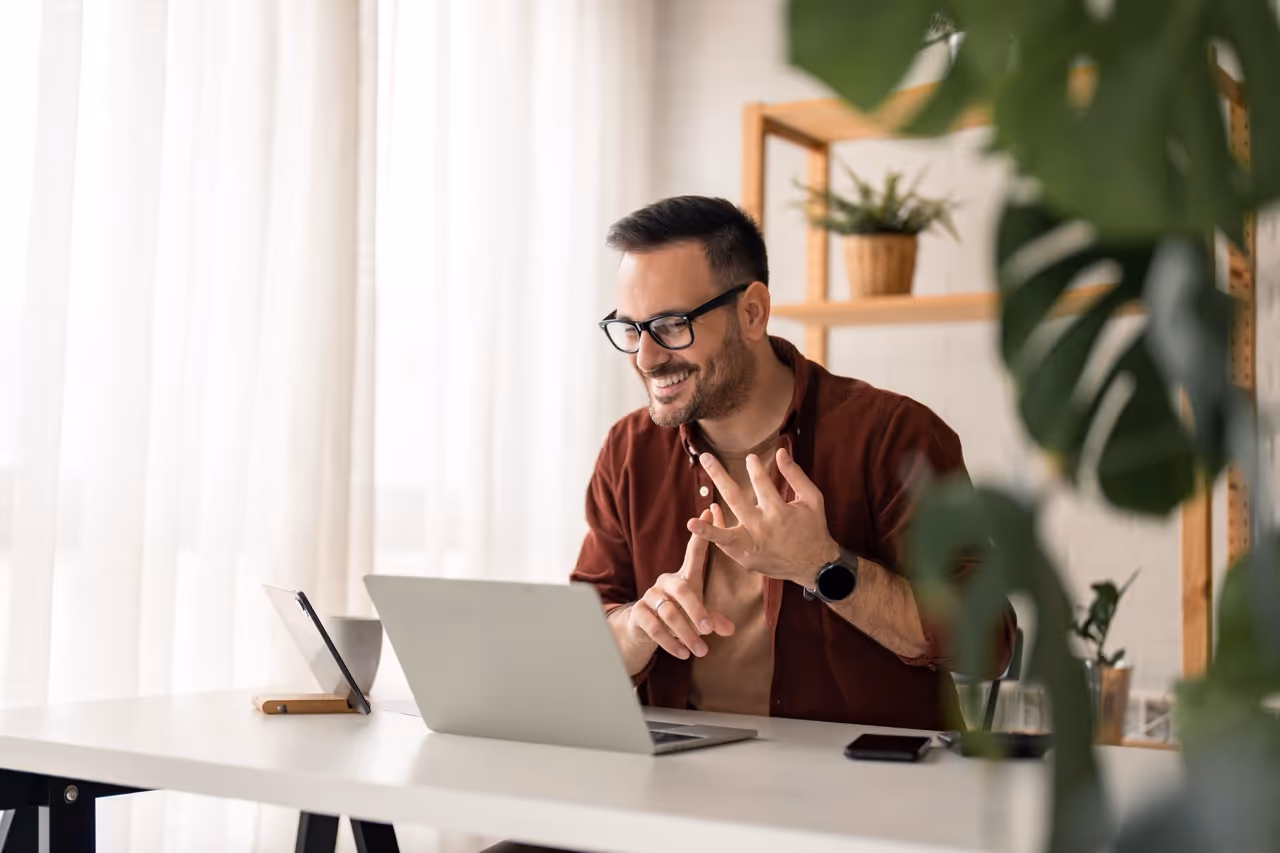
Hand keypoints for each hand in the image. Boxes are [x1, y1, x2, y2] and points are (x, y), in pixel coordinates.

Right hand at [625, 509, 735, 660]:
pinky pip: (653, 627)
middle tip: (709, 629)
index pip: (693, 552)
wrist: (641, 629)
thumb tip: (730, 629)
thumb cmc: (676, 614)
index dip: (701, 535)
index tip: (709, 512)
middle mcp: (665, 582)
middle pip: (682, 589)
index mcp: (683, 577)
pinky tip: (682, 654)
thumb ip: (712, 619)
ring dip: (686, 633)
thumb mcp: (697, 615)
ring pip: (668, 612)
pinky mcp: (638, 613)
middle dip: (697, 610)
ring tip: (701, 650)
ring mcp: (650, 596)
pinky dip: (670, 642)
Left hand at [688, 447, 838, 586]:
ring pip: (725, 536)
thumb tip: (780, 452)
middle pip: (735, 498)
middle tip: (706, 458)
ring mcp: (752, 545)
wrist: (814, 566)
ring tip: (690, 522)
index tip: (749, 458)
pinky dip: (714, 532)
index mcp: (780, 511)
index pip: (761, 483)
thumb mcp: (812, 499)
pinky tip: (705, 516)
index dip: (754, 468)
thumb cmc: (813, 528)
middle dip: (719, 475)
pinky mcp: (746, 558)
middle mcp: (763, 528)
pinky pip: (725, 544)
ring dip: (707, 528)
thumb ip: (795, 475)